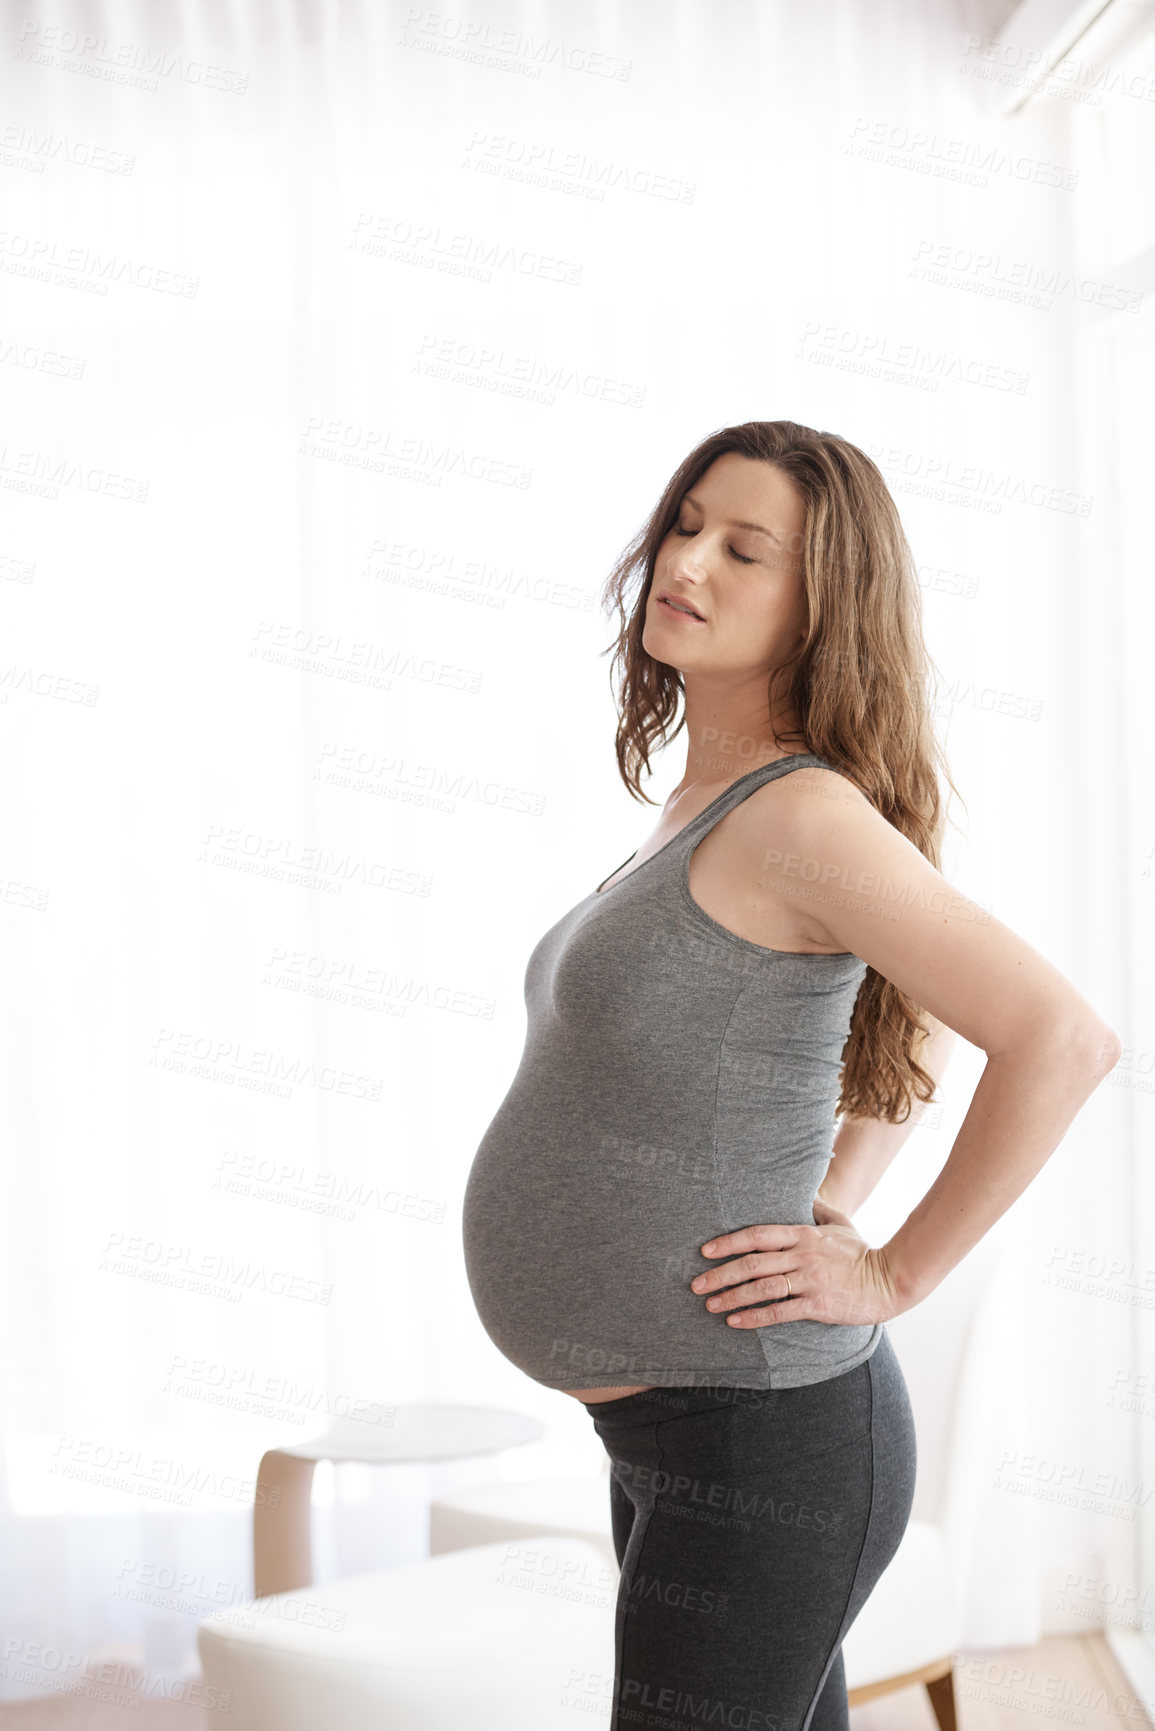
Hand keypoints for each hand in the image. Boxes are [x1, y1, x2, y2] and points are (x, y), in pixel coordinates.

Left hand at [690, 1195, 903, 1328]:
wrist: (889, 1281)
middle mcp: (802, 1255)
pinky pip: (780, 1312)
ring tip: (710, 1304)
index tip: (705, 1250)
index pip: (757, 1235)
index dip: (728, 1241)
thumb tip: (804, 1192)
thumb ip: (819, 1207)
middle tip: (696, 1283)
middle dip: (720, 1273)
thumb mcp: (840, 1223)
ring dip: (731, 1297)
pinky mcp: (818, 1305)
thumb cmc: (862, 1253)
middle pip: (752, 1263)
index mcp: (804, 1234)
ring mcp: (810, 1281)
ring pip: (761, 1288)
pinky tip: (735, 1322)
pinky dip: (755, 1318)